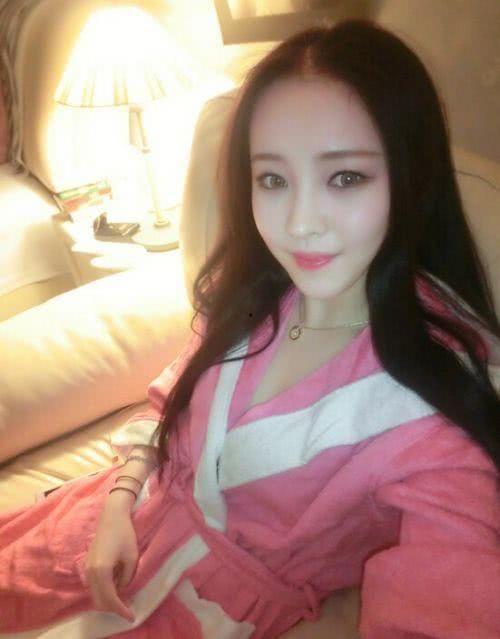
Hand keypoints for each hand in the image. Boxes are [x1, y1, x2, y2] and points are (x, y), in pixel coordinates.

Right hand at [84, 500, 137, 622]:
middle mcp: (90, 573)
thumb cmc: (124, 534)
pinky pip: (94, 585)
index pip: (110, 599)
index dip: (121, 610)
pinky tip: (116, 586)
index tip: (132, 616)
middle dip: (113, 608)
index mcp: (101, 572)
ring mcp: (86, 569)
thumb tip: (122, 589)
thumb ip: (127, 578)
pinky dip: (104, 590)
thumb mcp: (132, 558)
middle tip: (128, 609)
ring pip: (95, 594)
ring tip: (124, 599)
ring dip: (108, 600)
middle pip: (99, 601)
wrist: (112, 516)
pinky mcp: (87, 564)